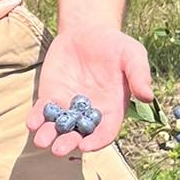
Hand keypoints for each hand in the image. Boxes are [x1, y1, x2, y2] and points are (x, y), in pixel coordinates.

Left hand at [26, 22, 153, 155]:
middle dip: (68, 143)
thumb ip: (139, 74)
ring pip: (58, 127)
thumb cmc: (115, 45)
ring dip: (49, 135)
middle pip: (78, 135)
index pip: (105, 132)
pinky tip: (32, 122)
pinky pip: (43, 111)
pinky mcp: (52, 96)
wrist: (88, 30)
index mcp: (112, 110)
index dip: (96, 141)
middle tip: (57, 149)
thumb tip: (147, 96)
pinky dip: (37, 118)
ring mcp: (69, 106)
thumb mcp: (132, 54)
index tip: (86, 145)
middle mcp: (90, 113)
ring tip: (41, 140)